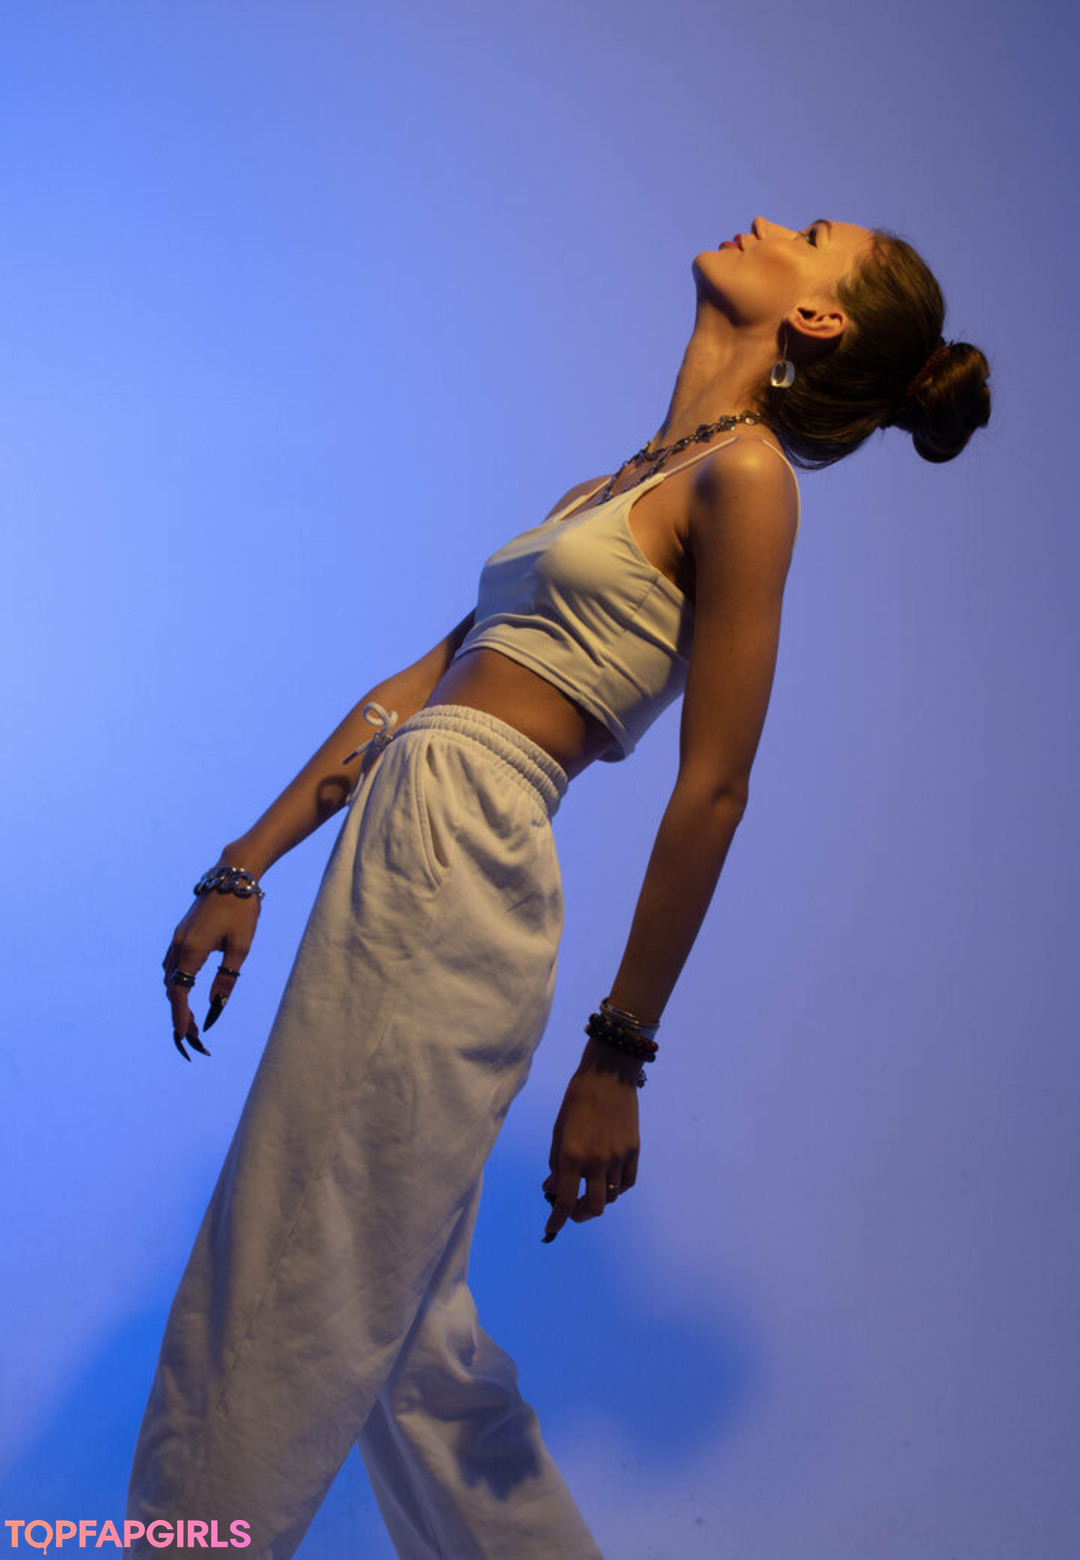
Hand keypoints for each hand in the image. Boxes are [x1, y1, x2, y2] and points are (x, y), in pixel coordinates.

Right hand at [162, 877, 259, 1059]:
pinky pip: (172, 963)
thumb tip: (217, 1006)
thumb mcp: (241, 948)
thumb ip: (227, 979)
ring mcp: (177, 937)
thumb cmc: (242, 910)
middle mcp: (178, 945)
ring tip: (192, 1019)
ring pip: (170, 976)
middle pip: (173, 988)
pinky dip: (177, 981)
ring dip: (178, 998)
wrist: (233, 875)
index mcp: (191, 951)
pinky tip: (187, 989)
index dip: (181, 1017)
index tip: (184, 1038)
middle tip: (195, 1036)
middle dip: (181, 1013)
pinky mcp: (182, 932)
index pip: (180, 993)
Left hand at [542, 1040, 640, 1240]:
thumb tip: (552, 1188)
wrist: (608, 1075)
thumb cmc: (576, 1100)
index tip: (551, 1230)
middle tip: (572, 1211)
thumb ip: (556, 1163)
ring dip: (598, 1199)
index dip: (557, 1220)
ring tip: (588, 1190)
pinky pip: (627, 1182)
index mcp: (572, 1155)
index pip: (565, 1200)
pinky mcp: (634, 1150)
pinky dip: (617, 1188)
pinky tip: (607, 1181)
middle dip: (580, 1215)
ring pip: (611, 1196)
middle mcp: (597, 1161)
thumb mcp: (559, 1131)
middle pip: (593, 1207)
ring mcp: (618, 1157)